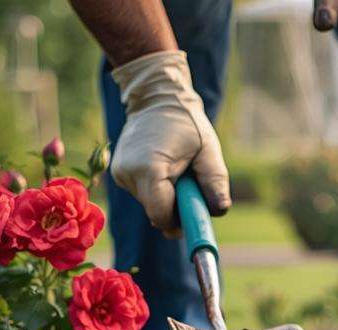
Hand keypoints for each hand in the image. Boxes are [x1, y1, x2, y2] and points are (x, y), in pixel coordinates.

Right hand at [108, 50, 229, 235]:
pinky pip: (143, 194)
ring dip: (167, 197)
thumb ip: (215, 181)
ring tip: (177, 169)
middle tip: (190, 188)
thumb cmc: (186, 122)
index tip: (194, 218)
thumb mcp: (208, 149)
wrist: (157, 98)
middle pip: (155, 213)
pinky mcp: (118, 173)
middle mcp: (128, 173)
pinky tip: (164, 167)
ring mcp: (120, 173)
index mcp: (149, 168)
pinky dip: (157, 189)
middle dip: (176, 209)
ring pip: (149, 204)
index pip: (161, 215)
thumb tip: (219, 211)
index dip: (179, 222)